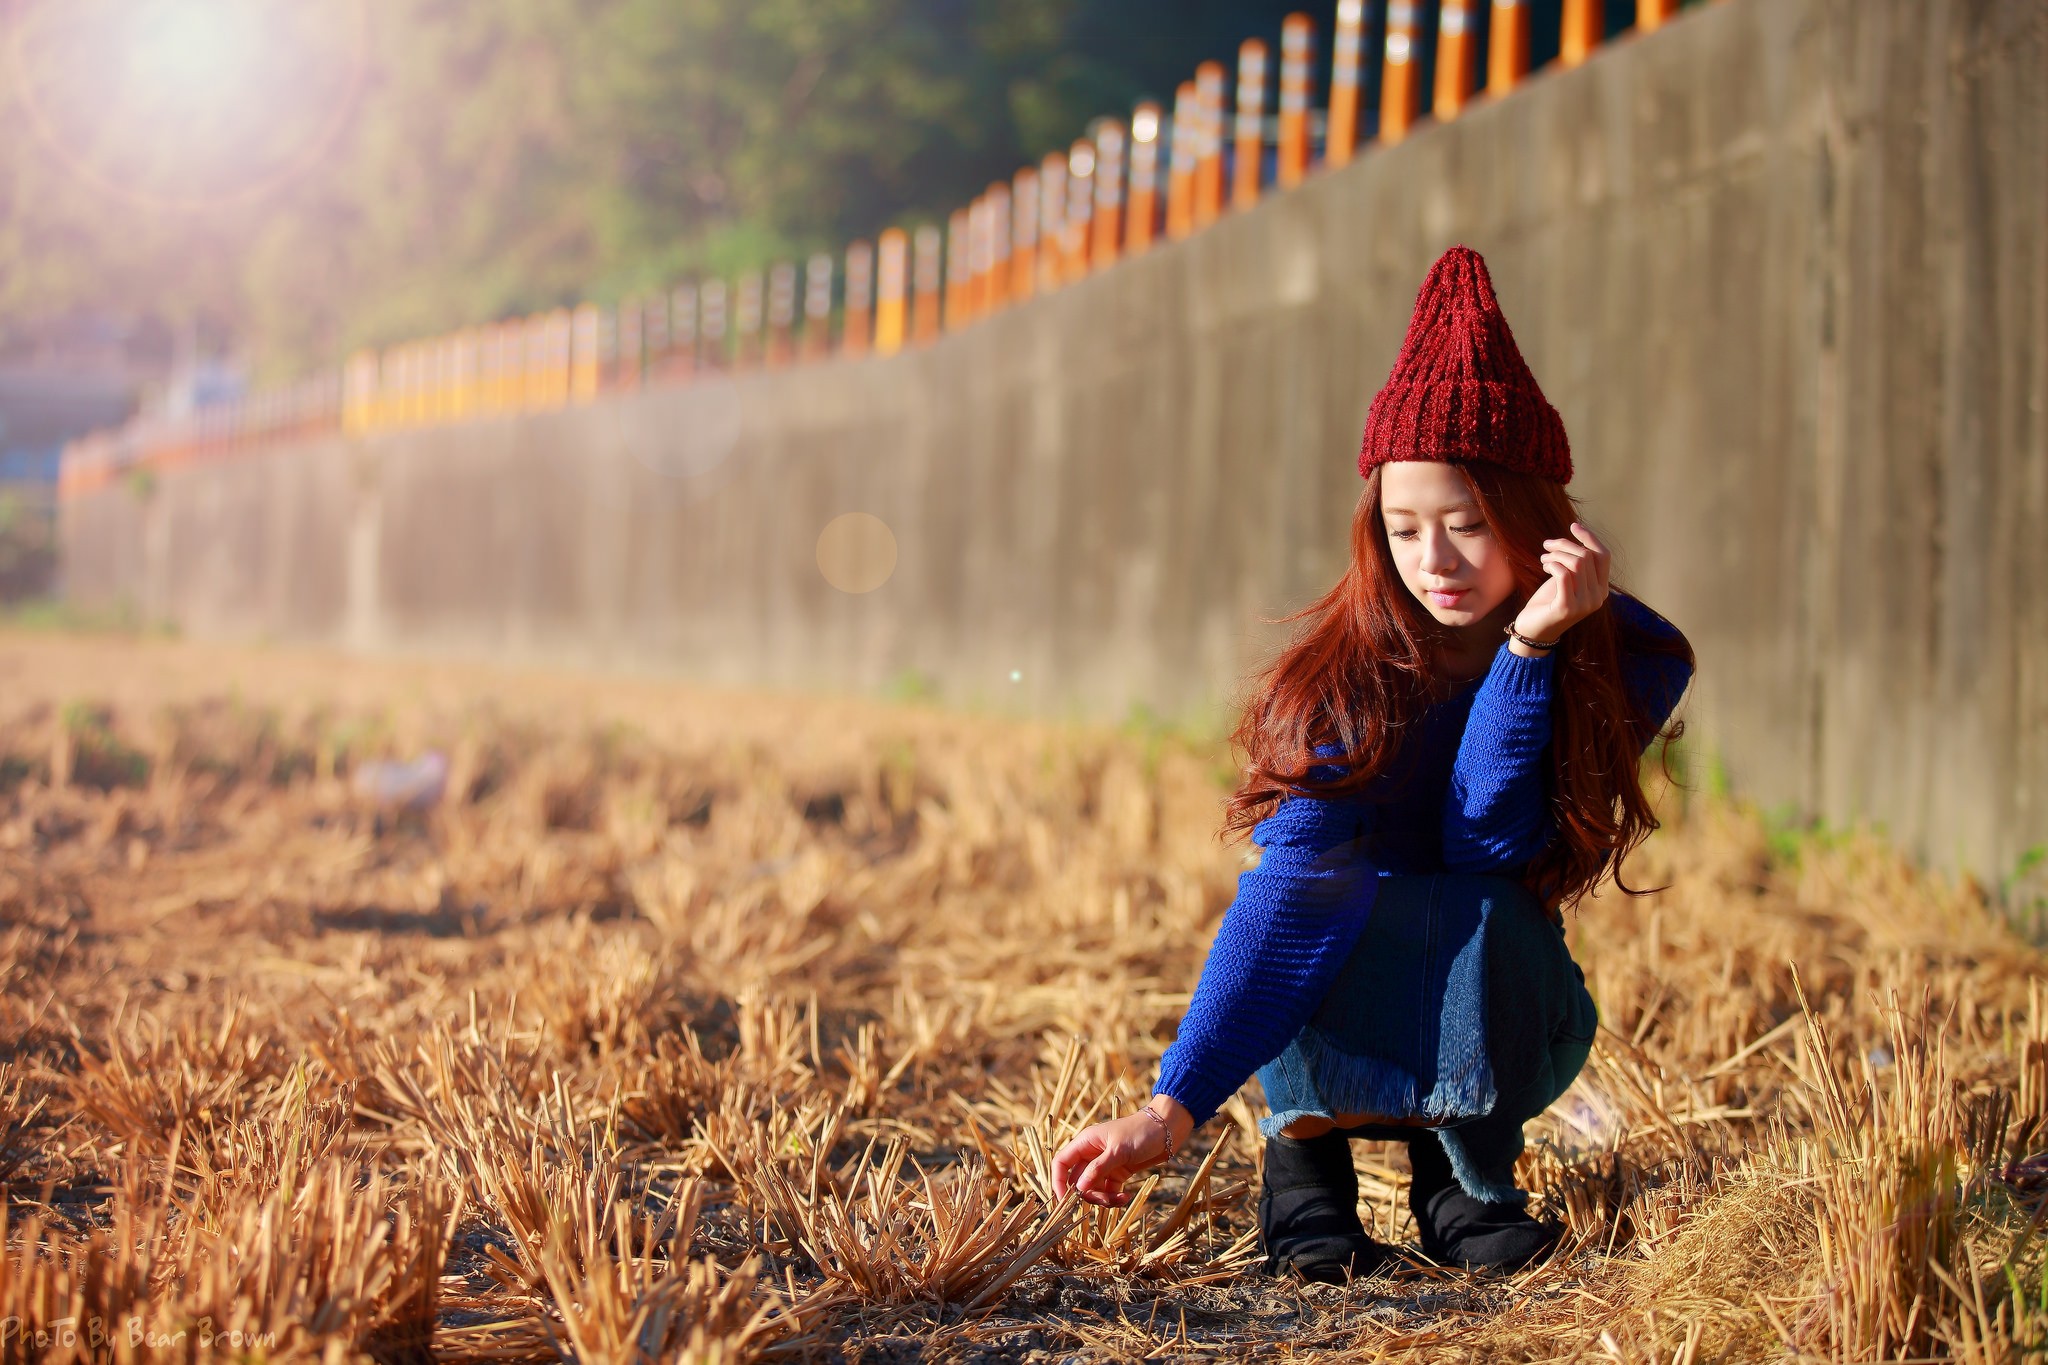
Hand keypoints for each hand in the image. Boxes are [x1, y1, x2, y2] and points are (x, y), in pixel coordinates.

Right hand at [1051, 1096, 1191, 1207]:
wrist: (1167, 1130)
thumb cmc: (1140, 1132)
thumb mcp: (1118, 1150)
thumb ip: (1098, 1169)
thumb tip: (1079, 1189)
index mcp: (1085, 1143)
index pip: (1061, 1163)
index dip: (1058, 1182)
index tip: (1065, 1201)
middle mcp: (1091, 1154)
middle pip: (1077, 1181)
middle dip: (1088, 1195)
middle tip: (1104, 1200)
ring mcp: (1105, 1165)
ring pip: (1093, 1189)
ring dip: (1103, 1199)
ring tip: (1120, 1199)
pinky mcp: (1118, 1173)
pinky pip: (1108, 1191)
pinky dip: (1114, 1198)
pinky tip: (1126, 1198)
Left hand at [1513, 521, 1609, 645]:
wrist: (1533, 630)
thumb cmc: (1549, 602)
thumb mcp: (1567, 580)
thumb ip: (1576, 564)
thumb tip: (1576, 537)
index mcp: (1601, 589)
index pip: (1603, 556)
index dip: (1589, 538)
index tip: (1573, 525)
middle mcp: (1598, 597)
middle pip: (1587, 556)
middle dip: (1565, 545)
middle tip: (1547, 546)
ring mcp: (1585, 604)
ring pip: (1576, 563)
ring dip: (1556, 554)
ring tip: (1544, 558)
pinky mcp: (1568, 607)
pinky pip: (1563, 574)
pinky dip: (1553, 564)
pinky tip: (1544, 566)